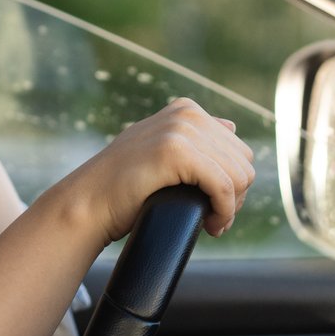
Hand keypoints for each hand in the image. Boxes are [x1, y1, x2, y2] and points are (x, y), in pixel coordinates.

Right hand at [57, 97, 255, 244]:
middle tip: (213, 217)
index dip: (233, 184)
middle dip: (236, 197)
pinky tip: (211, 225)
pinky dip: (224, 212)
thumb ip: (193, 134)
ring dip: (231, 208)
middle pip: (244, 163)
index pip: (239, 150)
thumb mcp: (161, 149)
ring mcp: (180, 129)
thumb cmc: (125, 185)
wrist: (90, 202)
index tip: (213, 206)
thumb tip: (231, 125)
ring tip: (211, 222)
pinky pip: (224, 187)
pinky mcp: (175, 151)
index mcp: (186, 109)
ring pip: (239, 177)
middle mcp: (186, 113)